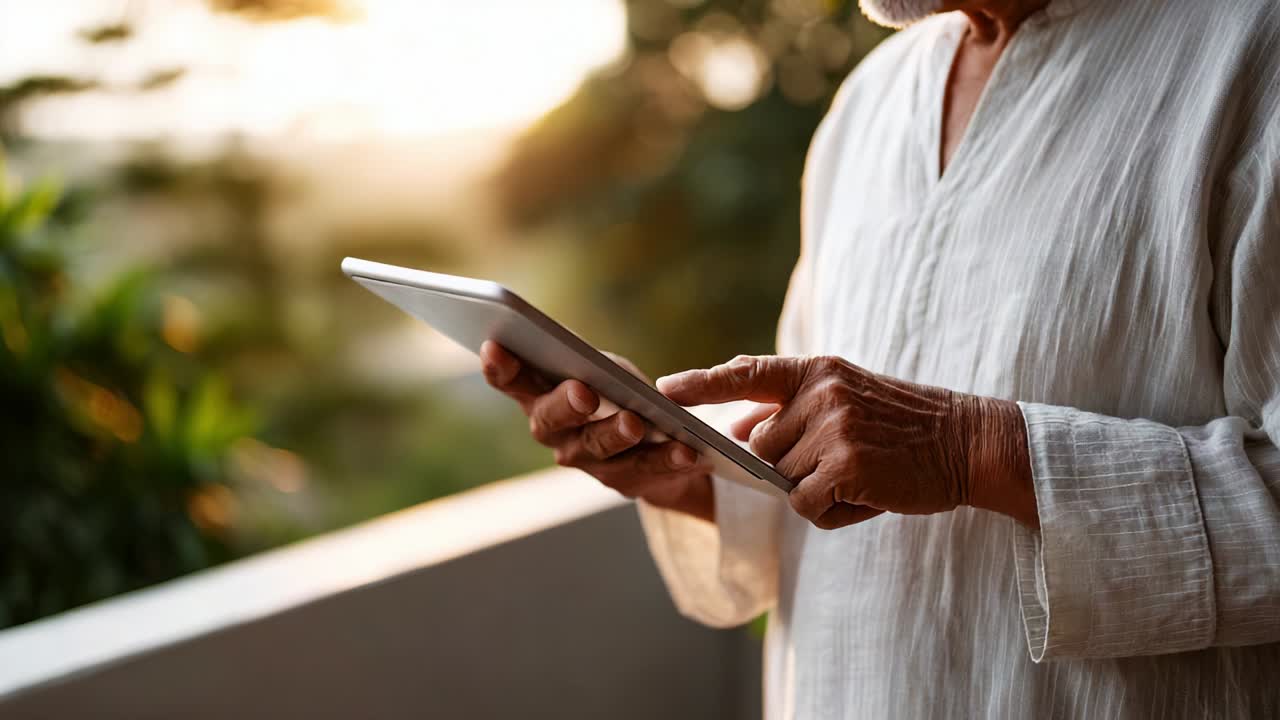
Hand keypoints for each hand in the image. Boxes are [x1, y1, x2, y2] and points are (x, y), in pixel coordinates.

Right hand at [480, 341, 715, 522]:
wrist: (655, 440)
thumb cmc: (616, 389)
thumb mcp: (603, 368)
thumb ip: (589, 363)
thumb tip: (583, 356)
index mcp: (540, 395)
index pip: (511, 381)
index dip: (500, 367)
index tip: (494, 345)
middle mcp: (554, 432)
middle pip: (550, 421)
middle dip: (566, 405)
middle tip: (582, 392)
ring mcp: (587, 461)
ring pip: (597, 448)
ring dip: (615, 434)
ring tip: (636, 422)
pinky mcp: (625, 481)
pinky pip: (646, 469)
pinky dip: (667, 458)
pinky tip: (687, 450)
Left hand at [657, 355, 1035, 529]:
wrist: (967, 443)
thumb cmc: (902, 426)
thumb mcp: (846, 397)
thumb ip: (790, 410)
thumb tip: (736, 431)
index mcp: (818, 371)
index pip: (748, 373)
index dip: (702, 383)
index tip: (663, 390)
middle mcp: (819, 393)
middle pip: (761, 446)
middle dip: (788, 465)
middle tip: (842, 462)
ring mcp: (831, 428)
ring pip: (782, 480)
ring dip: (813, 490)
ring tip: (860, 476)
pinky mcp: (844, 465)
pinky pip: (804, 504)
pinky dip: (830, 511)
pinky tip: (866, 495)